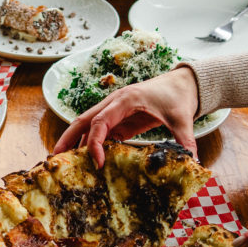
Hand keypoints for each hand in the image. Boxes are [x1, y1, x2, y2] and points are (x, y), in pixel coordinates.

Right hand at [52, 66, 199, 166]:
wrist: (183, 83)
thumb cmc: (179, 96)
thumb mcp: (183, 119)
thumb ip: (185, 141)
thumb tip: (193, 162)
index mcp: (126, 100)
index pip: (100, 122)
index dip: (95, 143)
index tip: (98, 163)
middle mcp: (114, 103)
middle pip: (82, 120)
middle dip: (67, 139)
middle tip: (54, 158)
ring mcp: (114, 111)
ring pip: (86, 125)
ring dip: (74, 142)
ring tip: (63, 162)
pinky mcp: (119, 119)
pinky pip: (99, 132)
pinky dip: (89, 144)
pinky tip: (85, 161)